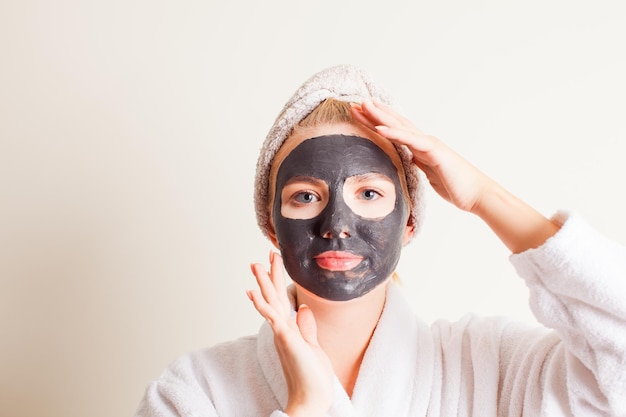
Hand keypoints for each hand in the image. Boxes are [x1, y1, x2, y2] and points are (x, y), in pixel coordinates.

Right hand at [248, 252, 333, 416]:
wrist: (310, 402)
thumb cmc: (312, 378)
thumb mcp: (313, 347)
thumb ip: (306, 328)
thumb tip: (303, 309)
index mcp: (290, 329)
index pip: (282, 299)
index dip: (280, 279)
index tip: (277, 261)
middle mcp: (283, 329)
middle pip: (274, 296)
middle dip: (271, 274)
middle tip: (266, 254)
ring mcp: (283, 334)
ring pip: (270, 303)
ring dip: (263, 283)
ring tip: (256, 265)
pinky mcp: (286, 340)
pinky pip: (273, 319)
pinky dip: (263, 305)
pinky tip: (254, 293)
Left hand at [351, 100, 558, 251]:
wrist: (477, 194)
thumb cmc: (455, 186)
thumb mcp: (429, 175)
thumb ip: (418, 165)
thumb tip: (407, 161)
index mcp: (421, 148)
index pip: (395, 131)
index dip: (377, 122)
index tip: (360, 115)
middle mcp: (424, 142)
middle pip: (395, 123)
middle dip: (374, 113)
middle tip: (355, 103)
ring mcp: (429, 144)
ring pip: (400, 126)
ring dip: (380, 116)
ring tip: (364, 106)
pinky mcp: (434, 151)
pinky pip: (410, 140)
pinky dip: (394, 132)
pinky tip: (379, 127)